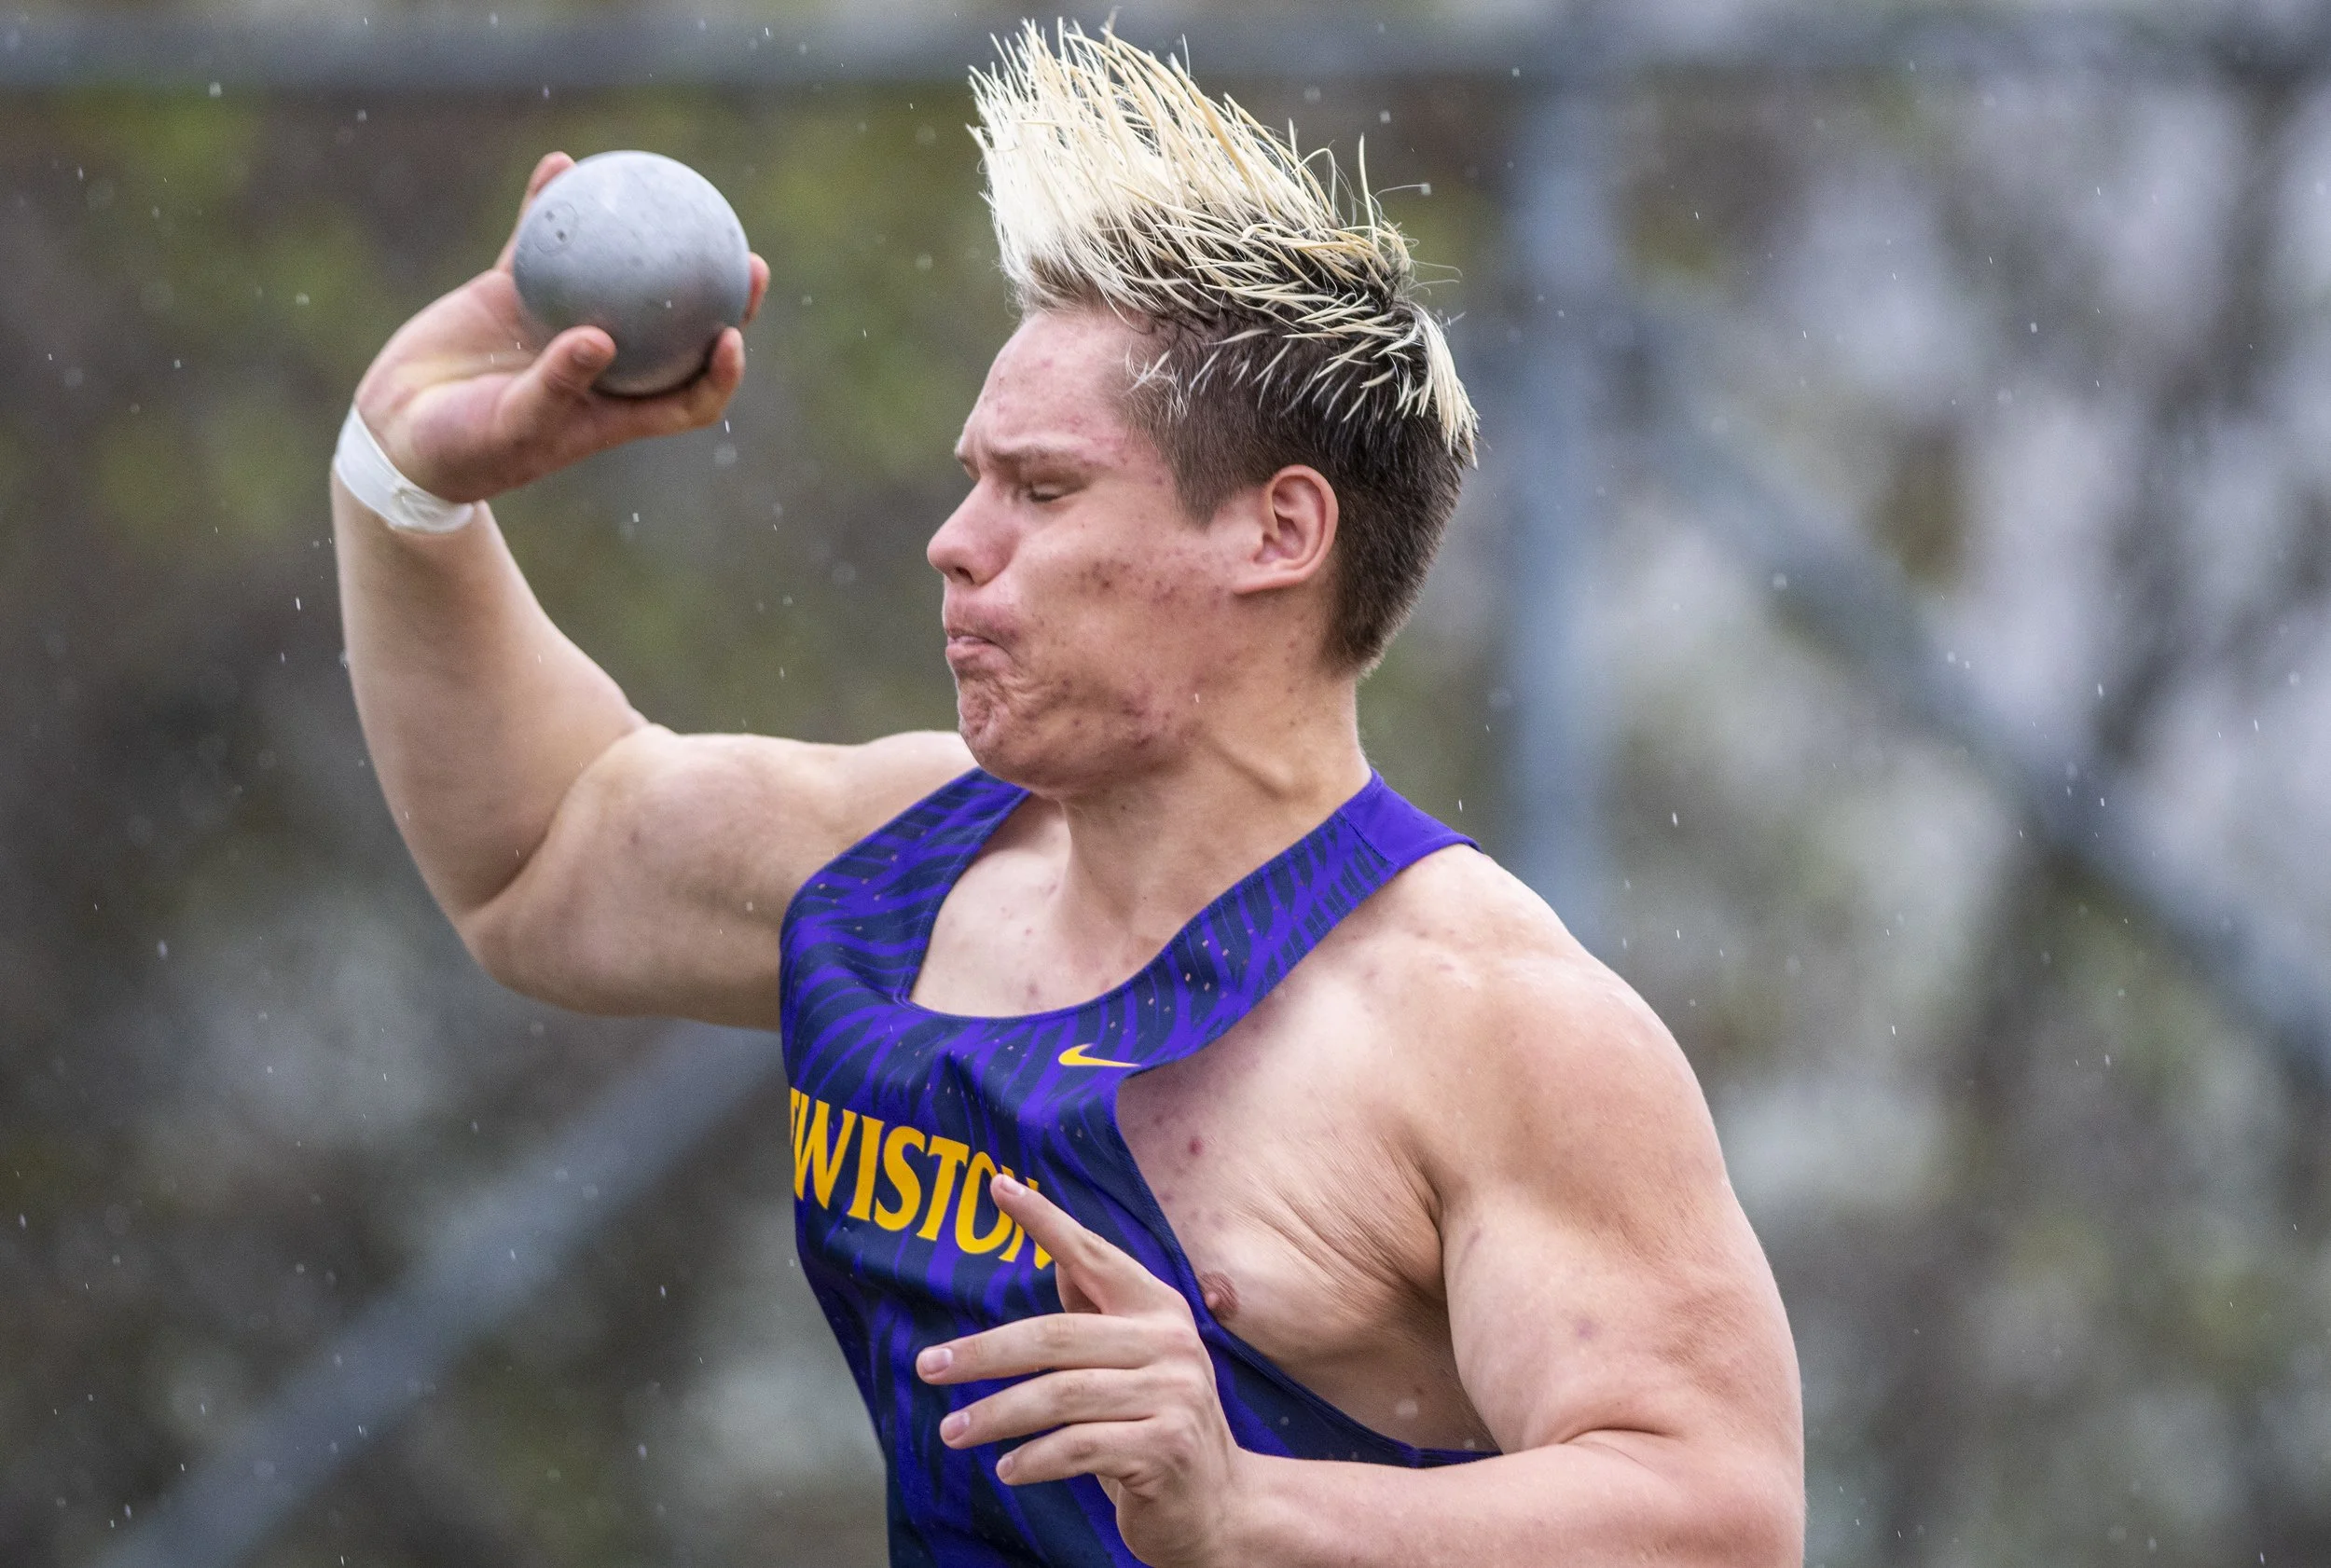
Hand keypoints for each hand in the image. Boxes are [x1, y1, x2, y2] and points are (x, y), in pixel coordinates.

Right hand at [350, 151, 772, 502]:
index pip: (688, 398)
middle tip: (746, 258)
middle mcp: (602, 364)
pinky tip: (561, 165)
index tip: (732, 337)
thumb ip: (556, 387)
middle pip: (678, 330)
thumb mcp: (512, 426)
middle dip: (720, 298)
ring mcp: (561, 322)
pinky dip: (553, 206)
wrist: (400, 428)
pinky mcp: (515, 292)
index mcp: (614, 409)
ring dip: (651, 237)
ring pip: (621, 274)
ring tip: (672, 190)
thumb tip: (601, 338)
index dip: (721, 373)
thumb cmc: (464, 449)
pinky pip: (544, 241)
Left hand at [917, 1174, 1255, 1567]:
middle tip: (927, 1366)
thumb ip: (1100, 1311)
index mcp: (1158, 1308)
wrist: (1219, 1502)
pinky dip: (1034, 1460)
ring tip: (952, 1431)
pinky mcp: (1166, 1448)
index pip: (1093, 1255)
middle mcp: (1171, 1341)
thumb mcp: (1133, 1358)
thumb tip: (1057, 1255)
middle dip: (983, 1352)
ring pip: (1060, 1396)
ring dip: (995, 1416)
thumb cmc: (1155, 1421)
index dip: (1046, 1221)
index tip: (998, 1187)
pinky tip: (1007, 1469)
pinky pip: (1080, 1448)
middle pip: (1056, 1337)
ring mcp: (1174, 1395)